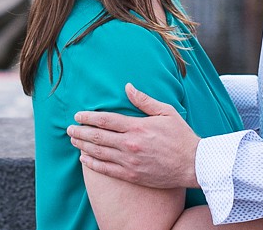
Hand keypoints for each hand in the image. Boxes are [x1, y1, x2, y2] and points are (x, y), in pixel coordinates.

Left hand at [67, 83, 200, 189]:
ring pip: (99, 153)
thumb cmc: (181, 136)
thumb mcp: (166, 112)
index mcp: (137, 127)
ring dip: (83, 147)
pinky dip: (93, 164)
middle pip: (98, 137)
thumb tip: (127, 87)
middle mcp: (130, 144)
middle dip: (80, 132)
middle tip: (69, 129)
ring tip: (73, 141)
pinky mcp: (132, 175)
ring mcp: (130, 161)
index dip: (88, 117)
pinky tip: (84, 160)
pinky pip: (107, 170)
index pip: (105, 120)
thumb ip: (144, 100)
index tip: (77, 116)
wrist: (194, 165)